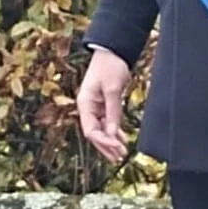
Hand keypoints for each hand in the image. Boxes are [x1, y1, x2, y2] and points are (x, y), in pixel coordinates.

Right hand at [77, 47, 132, 163]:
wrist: (113, 51)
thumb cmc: (109, 67)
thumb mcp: (112, 90)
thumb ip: (112, 113)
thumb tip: (112, 134)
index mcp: (85, 104)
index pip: (91, 130)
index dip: (103, 141)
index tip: (117, 146)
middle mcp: (88, 108)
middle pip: (95, 134)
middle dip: (107, 146)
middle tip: (119, 157)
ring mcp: (96, 107)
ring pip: (102, 130)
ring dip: (111, 141)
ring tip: (121, 153)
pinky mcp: (104, 105)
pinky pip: (108, 123)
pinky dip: (114, 131)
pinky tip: (122, 139)